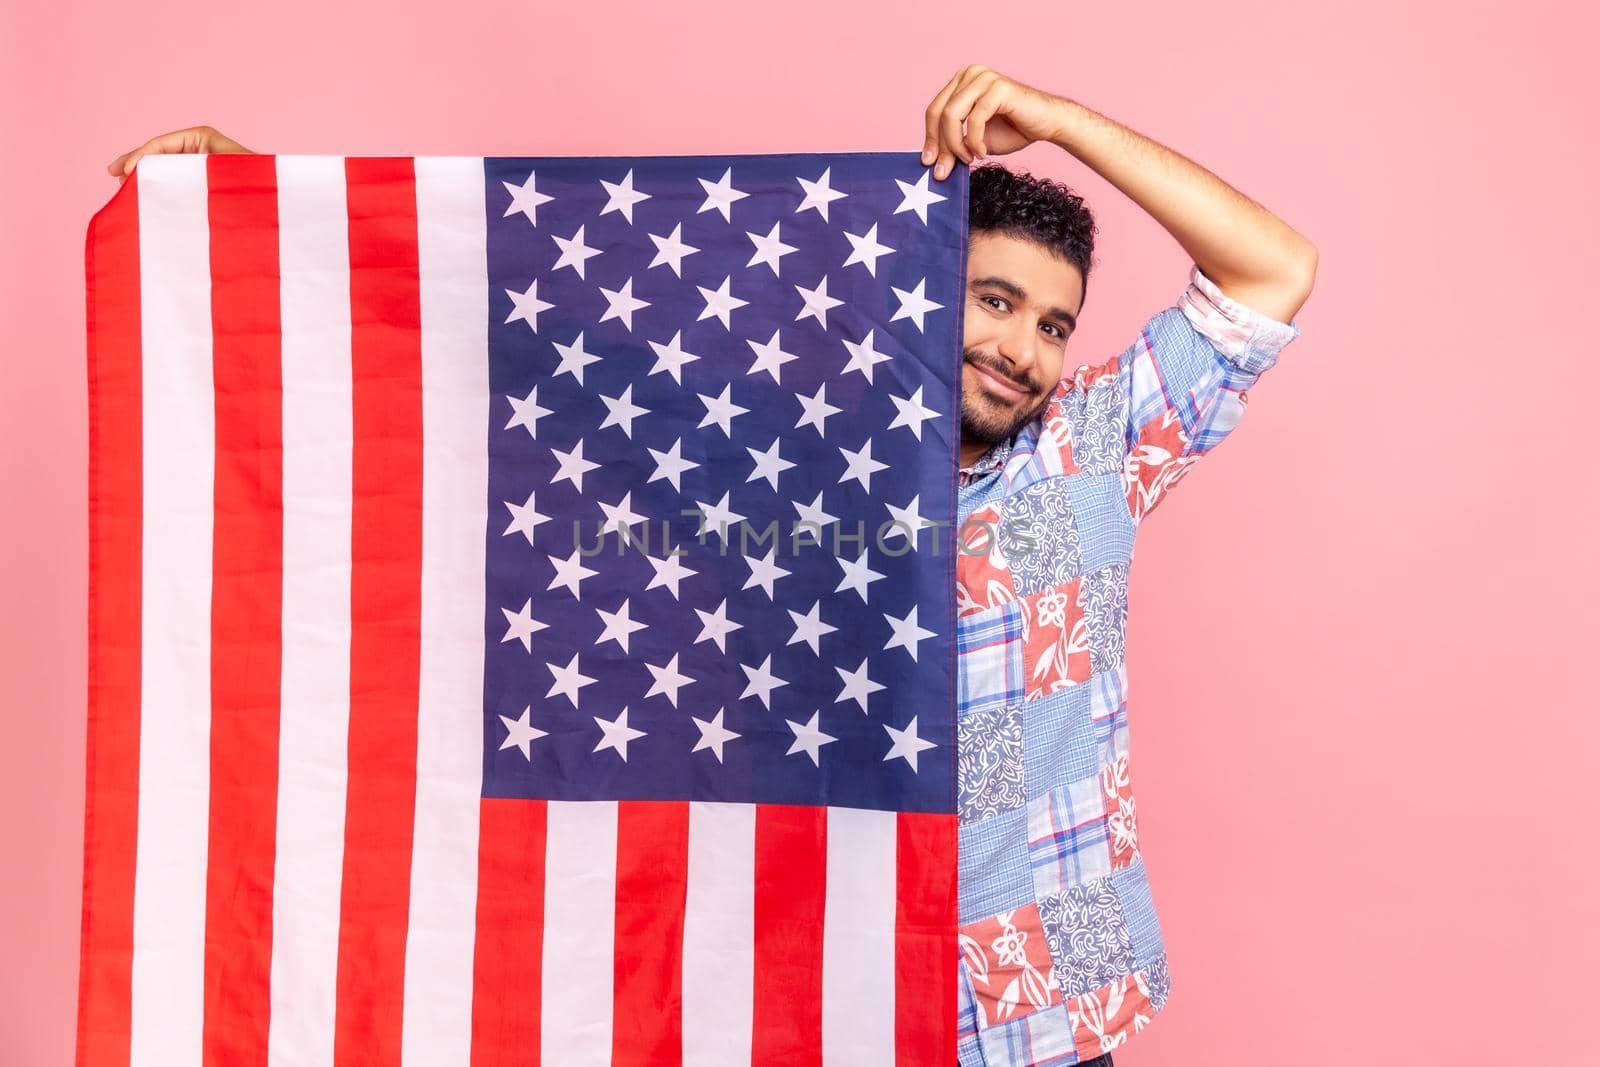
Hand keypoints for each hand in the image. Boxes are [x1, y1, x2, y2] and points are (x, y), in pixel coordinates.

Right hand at [106, 126, 253, 184]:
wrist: (275, 207)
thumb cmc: (255, 187)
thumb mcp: (216, 173)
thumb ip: (181, 168)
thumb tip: (144, 171)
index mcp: (204, 137)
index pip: (162, 143)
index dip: (140, 156)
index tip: (122, 172)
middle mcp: (202, 147)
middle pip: (161, 153)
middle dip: (137, 163)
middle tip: (113, 174)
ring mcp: (203, 164)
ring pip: (167, 168)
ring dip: (147, 177)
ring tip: (125, 187)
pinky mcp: (205, 183)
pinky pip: (178, 181)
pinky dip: (161, 187)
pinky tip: (147, 196)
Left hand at [920, 66, 1069, 179]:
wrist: (1047, 125)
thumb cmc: (1013, 130)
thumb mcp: (974, 139)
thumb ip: (953, 143)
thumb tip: (930, 161)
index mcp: (961, 82)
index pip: (934, 110)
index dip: (929, 138)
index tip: (928, 163)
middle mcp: (970, 74)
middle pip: (939, 113)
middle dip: (940, 145)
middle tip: (943, 171)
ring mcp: (984, 78)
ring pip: (952, 115)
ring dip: (956, 144)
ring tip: (968, 159)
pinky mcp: (998, 87)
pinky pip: (974, 119)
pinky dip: (974, 141)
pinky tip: (982, 153)